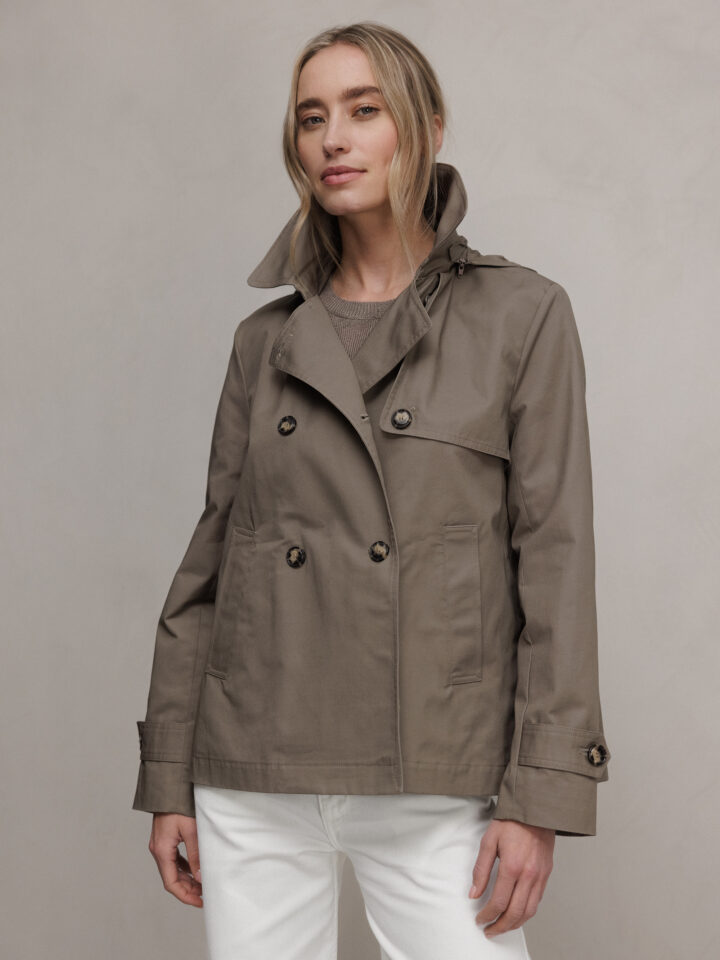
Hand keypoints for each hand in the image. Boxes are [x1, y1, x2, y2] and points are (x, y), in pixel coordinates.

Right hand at [148, 813, 203, 906]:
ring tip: (202, 885)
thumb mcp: (191, 830)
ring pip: (172, 870)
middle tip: (204, 895)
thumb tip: (200, 877)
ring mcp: (160, 845)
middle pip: (171, 878)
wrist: (169, 788)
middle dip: (187, 889)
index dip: (185, 895)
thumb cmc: (179, 805)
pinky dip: (183, 868)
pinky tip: (194, 869)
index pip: (171, 883)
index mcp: (162, 850)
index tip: (200, 902)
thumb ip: (195, 854)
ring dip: (186, 879)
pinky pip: (173, 860)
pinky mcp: (164, 839)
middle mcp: (158, 850)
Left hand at [469, 818, 553, 937]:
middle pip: (515, 913)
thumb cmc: (511, 822)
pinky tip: (517, 913)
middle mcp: (529, 875)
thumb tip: (474, 892)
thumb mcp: (489, 841)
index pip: (499, 901)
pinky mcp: (546, 874)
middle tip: (489, 930)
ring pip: (529, 911)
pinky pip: (537, 900)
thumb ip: (481, 869)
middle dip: (500, 926)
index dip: (487, 914)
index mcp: (512, 866)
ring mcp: (540, 876)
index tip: (480, 919)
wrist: (535, 810)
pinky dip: (527, 912)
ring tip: (502, 927)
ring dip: (515, 924)